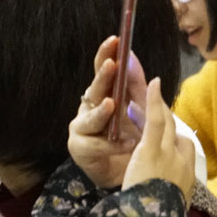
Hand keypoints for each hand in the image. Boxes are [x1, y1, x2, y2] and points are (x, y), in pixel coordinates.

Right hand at [67, 35, 147, 189]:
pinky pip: (96, 144)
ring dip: (102, 111)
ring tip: (112, 105)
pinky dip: (113, 144)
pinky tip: (127, 144)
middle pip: (94, 89)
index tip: (115, 40)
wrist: (129, 176)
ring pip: (90, 117)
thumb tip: (132, 55)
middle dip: (103, 77)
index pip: (103, 70)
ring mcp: (82, 127)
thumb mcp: (137, 111)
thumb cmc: (130, 140)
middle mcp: (90, 108)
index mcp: (104, 95)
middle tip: (112, 65)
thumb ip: (135, 85)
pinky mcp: (79, 148)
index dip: (106, 54)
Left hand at [123, 80, 196, 195]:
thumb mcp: (173, 210)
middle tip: (159, 106)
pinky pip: (156, 119)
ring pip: (168, 123)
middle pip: (177, 134)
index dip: (176, 141)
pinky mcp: (151, 149)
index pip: (185, 151)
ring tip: (153, 90)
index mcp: (187, 178)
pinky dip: (154, 100)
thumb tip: (172, 200)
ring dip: (159, 106)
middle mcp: (183, 162)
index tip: (170, 136)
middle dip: (168, 120)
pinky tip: (153, 83)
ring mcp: (169, 154)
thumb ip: (172, 197)